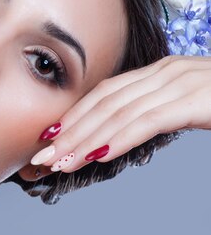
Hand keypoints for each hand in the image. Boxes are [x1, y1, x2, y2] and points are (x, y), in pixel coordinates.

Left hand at [29, 55, 210, 173]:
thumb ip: (158, 112)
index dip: (74, 116)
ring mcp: (180, 83)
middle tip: (39, 156)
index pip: (105, 94)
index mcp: (160, 72)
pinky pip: (147, 121)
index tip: (48, 138)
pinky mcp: (195, 100)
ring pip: (118, 113)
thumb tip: (122, 133)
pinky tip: (96, 157)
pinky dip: (117, 140)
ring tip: (58, 162)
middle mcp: (165, 72)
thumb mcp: (189, 104)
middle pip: (103, 102)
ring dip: (84, 140)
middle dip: (69, 131)